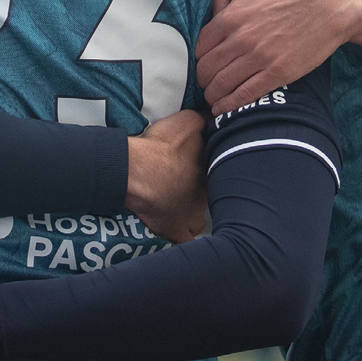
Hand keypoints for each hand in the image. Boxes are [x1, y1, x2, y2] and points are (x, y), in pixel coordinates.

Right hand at [125, 109, 207, 243]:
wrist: (139, 171)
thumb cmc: (164, 146)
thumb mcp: (189, 121)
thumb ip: (205, 121)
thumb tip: (216, 118)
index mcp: (213, 174)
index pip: (222, 174)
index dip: (213, 170)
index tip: (204, 166)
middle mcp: (207, 199)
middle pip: (212, 198)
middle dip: (204, 193)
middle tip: (189, 183)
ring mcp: (191, 218)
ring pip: (200, 221)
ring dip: (194, 216)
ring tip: (183, 206)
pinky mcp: (173, 230)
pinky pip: (184, 241)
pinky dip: (182, 237)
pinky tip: (179, 231)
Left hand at [195, 0, 361, 116]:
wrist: (329, 6)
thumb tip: (215, 10)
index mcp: (230, 17)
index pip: (201, 46)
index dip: (199, 57)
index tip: (204, 61)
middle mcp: (240, 40)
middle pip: (207, 68)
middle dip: (203, 78)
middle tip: (206, 82)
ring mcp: (259, 58)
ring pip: (222, 84)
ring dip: (213, 94)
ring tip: (213, 97)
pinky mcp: (277, 73)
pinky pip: (245, 94)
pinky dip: (229, 104)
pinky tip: (223, 108)